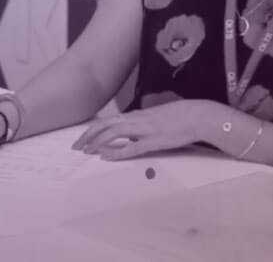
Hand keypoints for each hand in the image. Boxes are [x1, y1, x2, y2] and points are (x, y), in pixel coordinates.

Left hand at [72, 100, 210, 160]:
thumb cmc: (177, 117)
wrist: (197, 115)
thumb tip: (128, 133)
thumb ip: (139, 125)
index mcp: (135, 115)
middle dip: (87, 136)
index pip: (107, 121)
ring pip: (113, 133)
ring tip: (86, 151)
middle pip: (104, 125)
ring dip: (97, 142)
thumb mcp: (153, 118)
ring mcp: (144, 130)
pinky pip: (132, 147)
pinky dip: (117, 152)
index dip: (92, 130)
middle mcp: (135, 120)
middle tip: (75, 147)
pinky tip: (106, 157)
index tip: (81, 139)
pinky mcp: (154, 141)